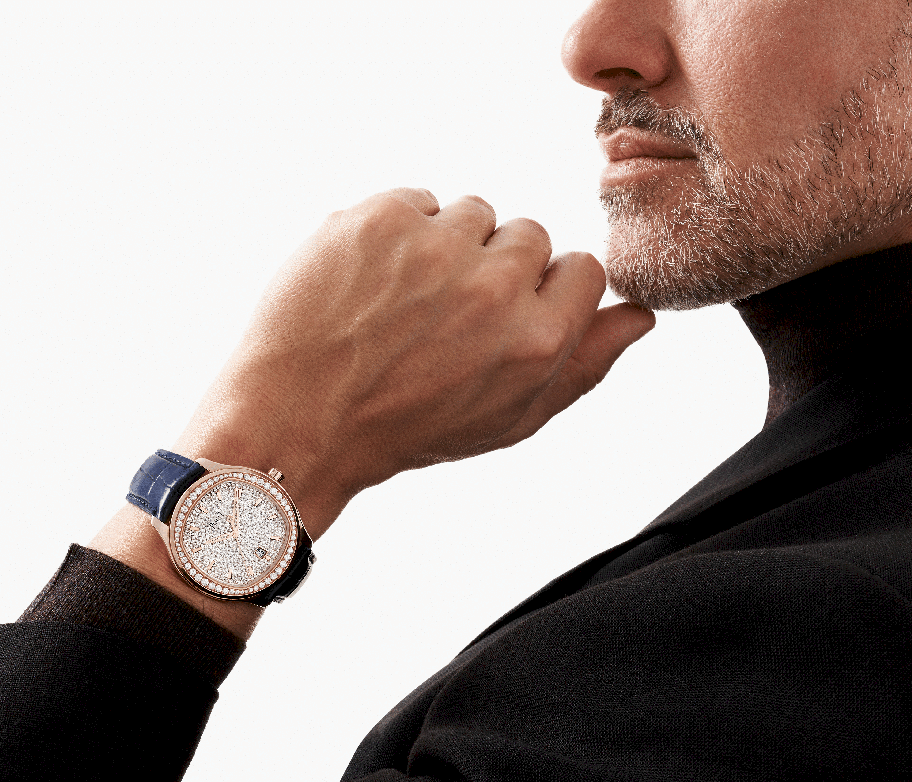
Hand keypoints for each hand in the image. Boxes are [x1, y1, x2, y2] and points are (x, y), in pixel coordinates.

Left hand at [172, 187, 654, 539]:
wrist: (298, 418)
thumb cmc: (406, 427)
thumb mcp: (508, 420)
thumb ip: (583, 367)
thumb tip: (638, 316)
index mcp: (538, 341)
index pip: (584, 270)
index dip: (545, 291)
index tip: (505, 314)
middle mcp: (496, 287)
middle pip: (530, 234)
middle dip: (495, 268)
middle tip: (443, 318)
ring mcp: (437, 245)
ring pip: (474, 212)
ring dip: (447, 246)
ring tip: (403, 302)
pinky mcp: (381, 216)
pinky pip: (418, 200)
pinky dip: (399, 232)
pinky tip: (373, 281)